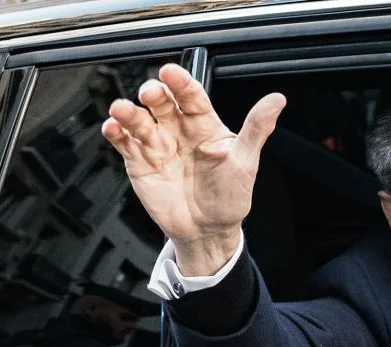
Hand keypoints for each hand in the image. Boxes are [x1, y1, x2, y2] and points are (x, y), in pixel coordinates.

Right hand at [102, 63, 285, 275]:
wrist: (209, 229)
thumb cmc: (230, 195)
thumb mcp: (247, 161)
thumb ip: (257, 129)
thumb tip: (277, 101)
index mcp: (204, 124)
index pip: (192, 96)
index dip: (181, 82)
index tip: (171, 72)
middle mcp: (178, 130)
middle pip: (162, 103)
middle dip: (153, 94)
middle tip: (150, 92)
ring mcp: (158, 145)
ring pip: (139, 120)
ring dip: (128, 112)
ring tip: (123, 110)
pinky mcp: (140, 162)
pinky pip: (124, 143)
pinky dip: (115, 133)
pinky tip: (113, 129)